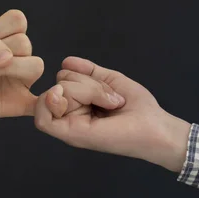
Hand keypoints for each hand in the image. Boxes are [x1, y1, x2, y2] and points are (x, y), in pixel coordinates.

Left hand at [0, 10, 43, 121]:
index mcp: (4, 34)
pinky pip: (40, 104)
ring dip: (11, 68)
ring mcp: (17, 79)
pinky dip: (47, 103)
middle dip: (0, 50)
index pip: (18, 21)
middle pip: (26, 44)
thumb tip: (7, 59)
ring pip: (36, 67)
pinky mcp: (15, 103)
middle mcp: (15, 55)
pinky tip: (41, 101)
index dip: (0, 28)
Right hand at [34, 57, 190, 171]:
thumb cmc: (138, 107)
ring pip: (53, 95)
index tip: (96, 84)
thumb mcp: (110, 82)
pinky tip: (76, 101)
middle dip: (84, 83)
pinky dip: (51, 104)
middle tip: (110, 98)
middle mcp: (70, 117)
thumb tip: (65, 62)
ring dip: (83, 90)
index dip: (72, 77)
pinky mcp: (72, 136)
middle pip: (57, 85)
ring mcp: (69, 128)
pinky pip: (42, 119)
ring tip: (107, 103)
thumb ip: (88, 72)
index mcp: (78, 107)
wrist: (156, 126)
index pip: (59, 83)